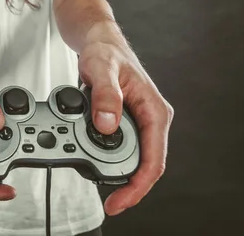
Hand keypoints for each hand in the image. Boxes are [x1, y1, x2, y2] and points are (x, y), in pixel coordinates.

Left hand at [78, 39, 173, 215]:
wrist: (97, 42)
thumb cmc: (106, 51)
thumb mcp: (102, 69)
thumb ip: (105, 96)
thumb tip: (106, 125)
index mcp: (154, 111)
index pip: (154, 160)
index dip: (138, 186)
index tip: (120, 200)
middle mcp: (149, 120)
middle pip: (143, 165)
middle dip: (125, 184)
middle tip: (106, 198)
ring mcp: (136, 123)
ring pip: (128, 158)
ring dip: (112, 171)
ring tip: (93, 178)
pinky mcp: (122, 123)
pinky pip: (116, 148)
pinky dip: (103, 157)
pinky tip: (90, 161)